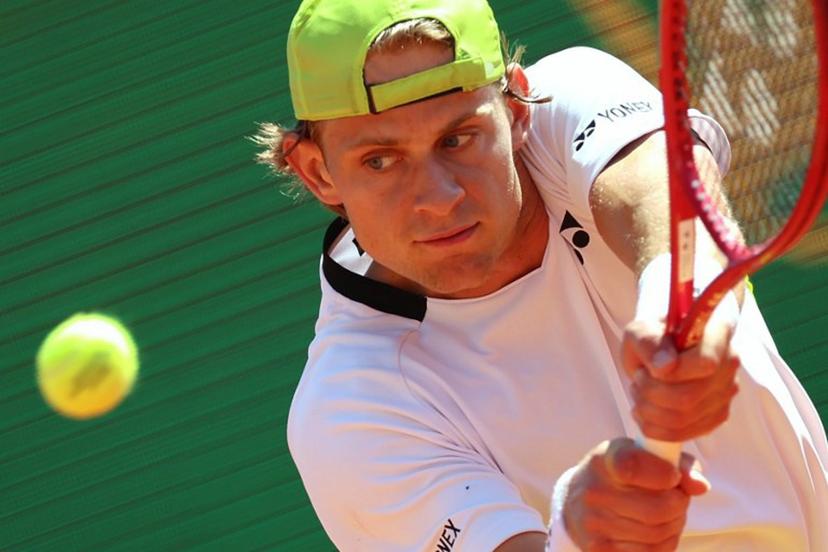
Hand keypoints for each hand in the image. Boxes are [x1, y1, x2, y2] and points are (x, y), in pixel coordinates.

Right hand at [563, 438, 708, 550]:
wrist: (576, 501)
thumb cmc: (618, 474)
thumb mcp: (641, 455)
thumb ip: (676, 463)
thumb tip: (701, 486)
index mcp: (606, 460)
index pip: (633, 466)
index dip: (662, 474)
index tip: (672, 476)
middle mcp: (594, 491)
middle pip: (659, 509)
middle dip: (679, 505)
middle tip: (676, 498)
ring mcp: (594, 524)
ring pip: (658, 535)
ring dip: (673, 526)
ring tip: (664, 514)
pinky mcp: (598, 550)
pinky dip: (662, 544)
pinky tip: (653, 532)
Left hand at [622, 318, 739, 441]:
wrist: (657, 353)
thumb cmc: (651, 338)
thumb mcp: (640, 331)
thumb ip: (650, 343)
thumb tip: (665, 367)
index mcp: (717, 330)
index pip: (707, 361)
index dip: (675, 372)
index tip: (651, 368)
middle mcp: (729, 361)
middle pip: (690, 396)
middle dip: (651, 392)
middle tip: (638, 380)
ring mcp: (727, 391)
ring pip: (685, 418)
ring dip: (649, 410)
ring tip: (639, 392)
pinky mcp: (717, 415)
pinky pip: (685, 433)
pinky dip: (655, 427)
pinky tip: (644, 412)